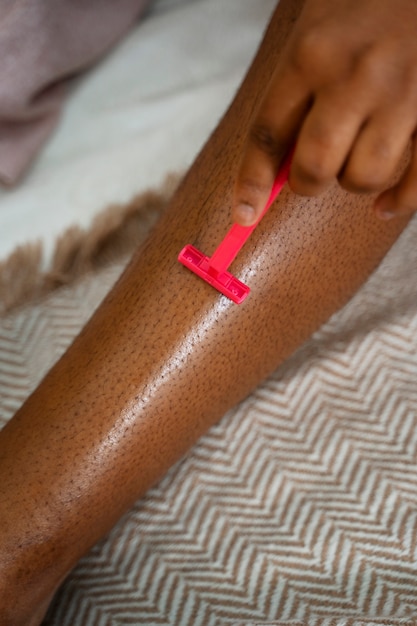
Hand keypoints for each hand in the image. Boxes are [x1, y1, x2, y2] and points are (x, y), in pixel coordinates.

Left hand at [232, 0, 416, 224]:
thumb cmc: (366, 1)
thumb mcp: (316, 26)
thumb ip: (296, 87)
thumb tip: (276, 161)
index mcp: (311, 54)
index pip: (268, 134)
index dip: (252, 182)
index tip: (244, 215)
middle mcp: (354, 76)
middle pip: (314, 167)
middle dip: (308, 183)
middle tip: (313, 174)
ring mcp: (402, 94)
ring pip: (362, 177)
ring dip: (354, 180)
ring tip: (358, 158)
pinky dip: (399, 200)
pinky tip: (386, 202)